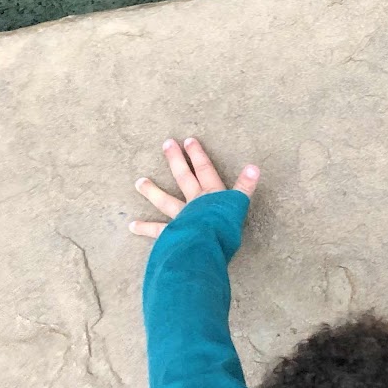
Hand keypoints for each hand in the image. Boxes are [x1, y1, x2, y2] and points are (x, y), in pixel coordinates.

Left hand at [129, 136, 258, 238]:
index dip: (198, 155)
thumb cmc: (224, 229)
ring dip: (151, 191)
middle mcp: (194, 202)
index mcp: (211, 195)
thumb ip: (244, 187)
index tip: (189, 140)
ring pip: (164, 201)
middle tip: (166, 144)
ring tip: (139, 182)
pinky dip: (144, 228)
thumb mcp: (238, 206)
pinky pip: (156, 231)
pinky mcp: (171, 234)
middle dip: (176, 160)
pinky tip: (132, 225)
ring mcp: (180, 217)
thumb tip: (254, 167)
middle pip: (183, 178)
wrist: (205, 247)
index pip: (204, 170)